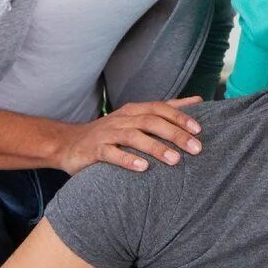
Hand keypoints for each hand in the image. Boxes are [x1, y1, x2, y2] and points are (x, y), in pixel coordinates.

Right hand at [54, 98, 203, 174]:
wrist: (68, 144)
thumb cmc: (111, 133)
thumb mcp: (137, 118)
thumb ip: (166, 110)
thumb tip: (198, 100)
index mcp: (134, 111)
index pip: (160, 108)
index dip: (180, 117)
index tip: (199, 130)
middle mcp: (122, 119)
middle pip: (151, 122)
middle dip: (175, 134)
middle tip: (196, 148)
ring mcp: (107, 134)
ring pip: (133, 137)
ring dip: (156, 147)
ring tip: (175, 160)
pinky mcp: (93, 150)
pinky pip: (111, 154)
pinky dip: (127, 159)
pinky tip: (143, 167)